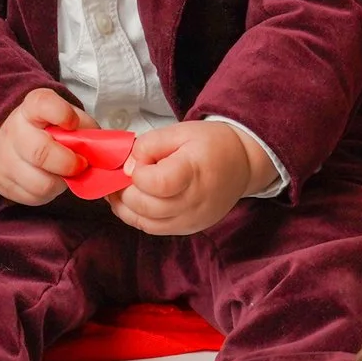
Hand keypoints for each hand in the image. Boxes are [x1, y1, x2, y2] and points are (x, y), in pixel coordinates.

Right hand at [0, 89, 87, 205]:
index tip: (72, 122)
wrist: (6, 144)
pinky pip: (35, 197)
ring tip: (66, 174)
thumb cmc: (46, 130)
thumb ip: (83, 127)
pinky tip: (51, 180)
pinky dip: (50, 193)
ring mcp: (6, 161)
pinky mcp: (5, 186)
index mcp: (31, 109)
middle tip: (81, 164)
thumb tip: (101, 150)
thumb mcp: (65, 118)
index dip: (61, 113)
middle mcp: (15, 132)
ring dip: (62, 182)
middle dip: (68, 163)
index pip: (42, 104)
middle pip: (41, 152)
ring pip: (41, 183)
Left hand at [108, 122, 269, 235]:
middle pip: (148, 207)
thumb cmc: (211, 143)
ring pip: (147, 224)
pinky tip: (132, 202)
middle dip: (126, 192)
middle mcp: (195, 201)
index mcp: (194, 172)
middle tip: (120, 177)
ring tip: (119, 190)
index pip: (157, 184)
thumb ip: (150, 145)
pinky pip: (155, 229)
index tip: (137, 162)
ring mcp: (193, 219)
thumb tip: (128, 166)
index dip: (138, 174)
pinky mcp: (189, 228)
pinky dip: (138, 218)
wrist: (242, 163)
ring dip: (126, 208)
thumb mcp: (181, 131)